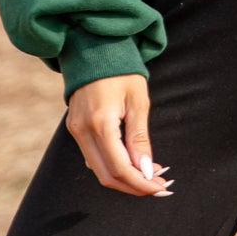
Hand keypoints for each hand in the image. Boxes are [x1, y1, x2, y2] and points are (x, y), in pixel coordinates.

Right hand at [65, 74, 170, 196]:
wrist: (94, 48)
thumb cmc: (121, 71)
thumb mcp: (138, 101)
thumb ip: (140, 139)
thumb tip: (146, 171)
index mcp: (100, 123)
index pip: (120, 169)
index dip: (141, 184)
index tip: (162, 187)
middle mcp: (82, 131)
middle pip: (107, 176)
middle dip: (134, 187)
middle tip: (159, 185)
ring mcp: (75, 131)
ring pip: (98, 170)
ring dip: (124, 178)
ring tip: (151, 174)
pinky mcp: (75, 128)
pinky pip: (93, 157)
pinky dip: (113, 166)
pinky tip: (133, 162)